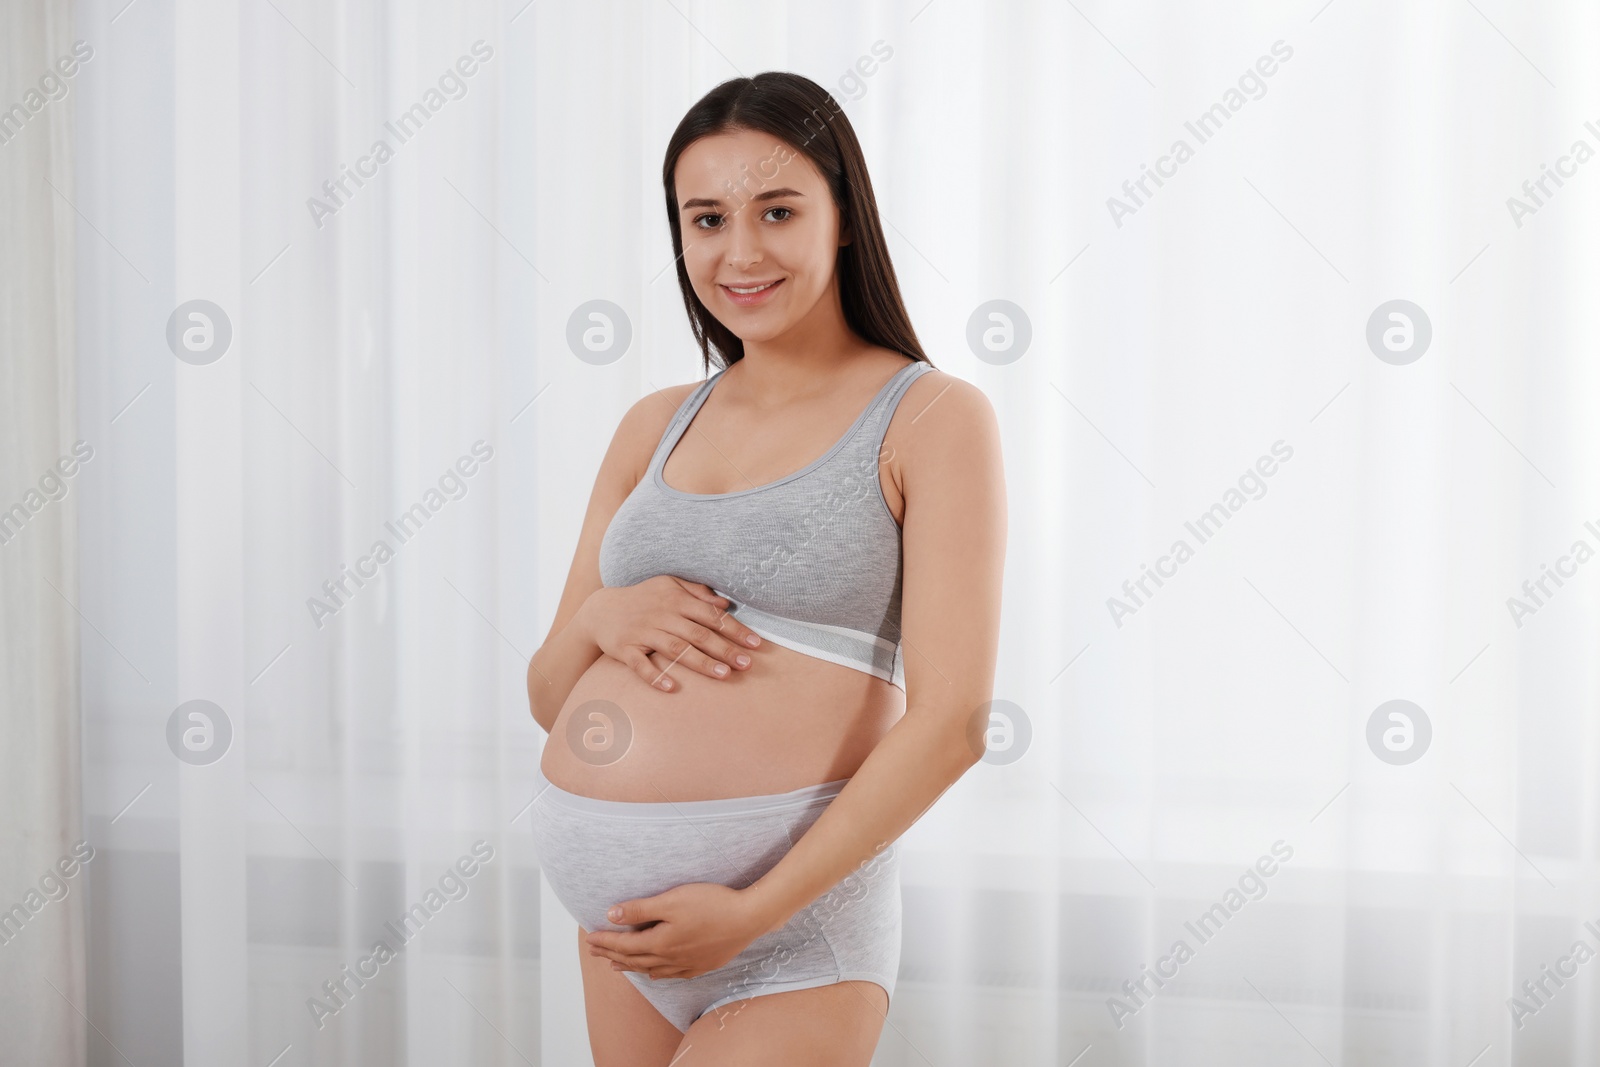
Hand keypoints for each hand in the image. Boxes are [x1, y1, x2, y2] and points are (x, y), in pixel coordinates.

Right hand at [580, 576, 761, 691]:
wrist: (600, 609)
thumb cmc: (643, 598)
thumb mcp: (668, 585)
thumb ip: (697, 593)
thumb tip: (725, 604)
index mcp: (676, 600)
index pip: (711, 615)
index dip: (735, 629)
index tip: (755, 643)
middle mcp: (662, 615)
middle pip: (698, 634)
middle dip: (724, 649)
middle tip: (747, 664)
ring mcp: (643, 633)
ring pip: (676, 649)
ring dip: (701, 662)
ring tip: (724, 675)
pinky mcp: (625, 649)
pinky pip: (640, 665)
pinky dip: (655, 677)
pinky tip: (671, 688)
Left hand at [584, 883, 771, 979]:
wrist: (749, 918)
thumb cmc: (711, 904)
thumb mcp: (672, 900)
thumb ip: (640, 909)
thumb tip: (611, 915)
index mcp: (660, 942)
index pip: (624, 944)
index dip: (605, 941)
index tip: (589, 938)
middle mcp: (670, 958)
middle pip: (634, 958)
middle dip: (611, 953)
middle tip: (594, 951)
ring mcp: (687, 964)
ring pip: (651, 969)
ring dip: (630, 966)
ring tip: (615, 965)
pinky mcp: (702, 965)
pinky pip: (671, 974)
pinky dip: (656, 973)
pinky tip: (654, 973)